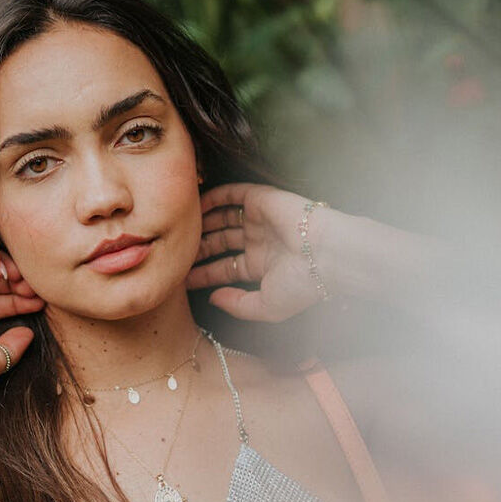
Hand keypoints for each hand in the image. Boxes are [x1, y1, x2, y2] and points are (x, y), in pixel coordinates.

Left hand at [187, 183, 330, 322]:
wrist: (326, 253)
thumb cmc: (303, 284)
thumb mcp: (267, 307)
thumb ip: (238, 305)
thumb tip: (212, 298)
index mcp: (261, 266)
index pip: (224, 269)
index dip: (202, 274)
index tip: (180, 279)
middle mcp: (259, 242)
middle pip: (219, 243)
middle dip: (197, 249)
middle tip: (174, 253)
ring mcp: (259, 220)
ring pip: (221, 219)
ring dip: (201, 224)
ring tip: (179, 230)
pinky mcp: (261, 199)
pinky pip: (231, 194)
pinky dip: (212, 197)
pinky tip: (193, 205)